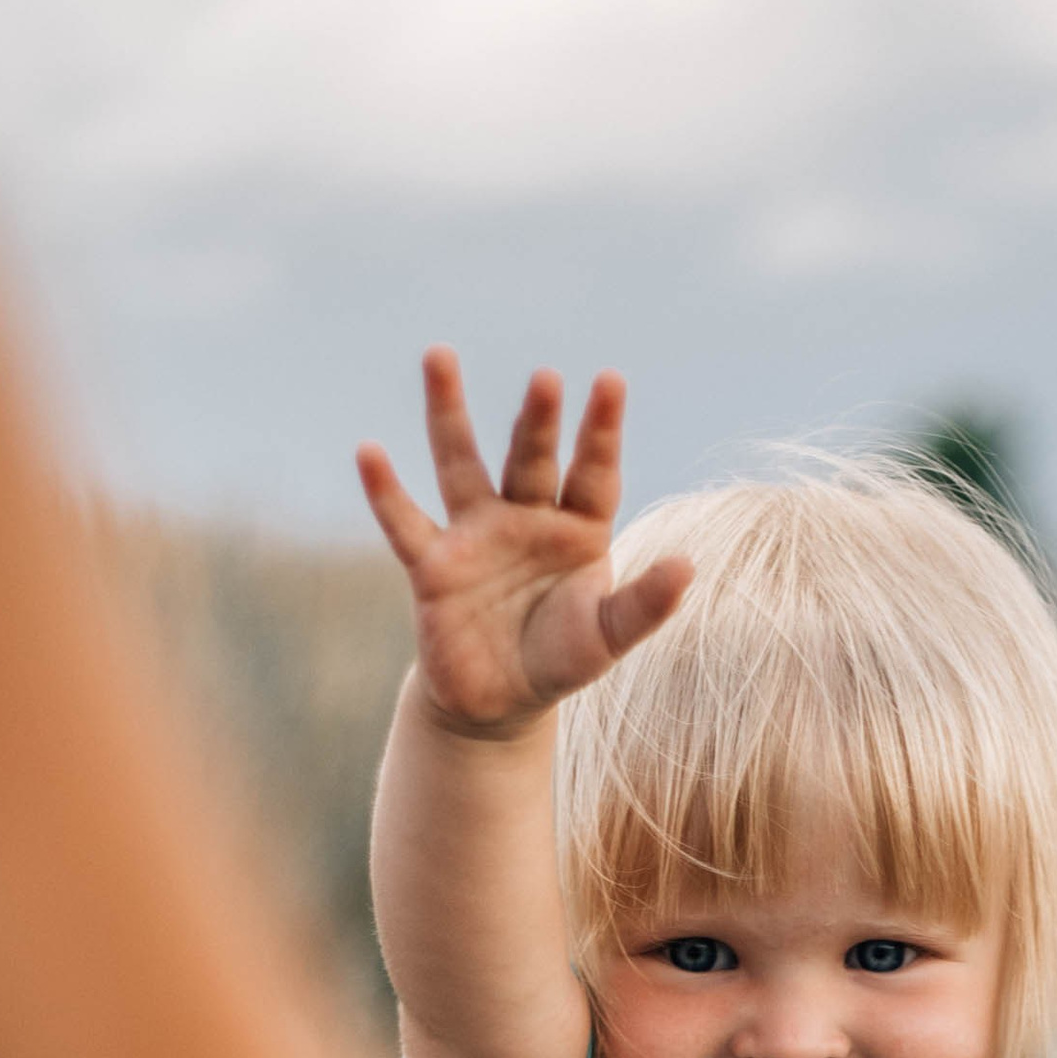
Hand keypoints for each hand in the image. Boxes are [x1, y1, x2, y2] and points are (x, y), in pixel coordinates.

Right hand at [356, 349, 691, 735]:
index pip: (593, 472)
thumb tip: (688, 566)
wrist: (499, 702)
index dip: (600, 430)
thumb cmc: (559, 658)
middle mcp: (525, 518)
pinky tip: (368, 451)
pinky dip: (385, 491)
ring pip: (461, 464)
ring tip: (439, 355)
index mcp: (577, 529)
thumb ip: (643, 605)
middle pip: (531, 459)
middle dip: (537, 421)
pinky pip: (406, 523)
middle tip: (545, 377)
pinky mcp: (432, 565)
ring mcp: (475, 535)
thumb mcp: (608, 638)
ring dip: (448, 412)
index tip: (609, 380)